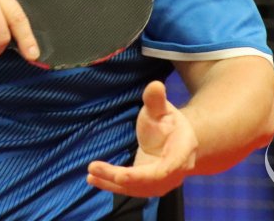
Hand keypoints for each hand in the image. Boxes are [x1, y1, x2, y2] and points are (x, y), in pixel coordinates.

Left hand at [86, 80, 197, 197]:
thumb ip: (156, 100)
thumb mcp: (162, 108)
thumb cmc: (167, 122)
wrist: (175, 140)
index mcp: (182, 152)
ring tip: (91, 175)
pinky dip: (111, 186)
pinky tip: (93, 179)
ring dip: (112, 184)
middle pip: (149, 181)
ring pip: (137, 189)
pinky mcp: (148, 186)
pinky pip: (131, 189)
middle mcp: (174, 173)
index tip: (123, 175)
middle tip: (96, 169)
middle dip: (122, 178)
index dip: (148, 175)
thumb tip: (155, 85)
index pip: (168, 168)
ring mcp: (161, 183)